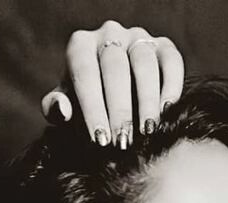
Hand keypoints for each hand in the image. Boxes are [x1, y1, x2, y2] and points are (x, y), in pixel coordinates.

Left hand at [40, 21, 184, 147]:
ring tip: (147, 132)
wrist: (112, 91)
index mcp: (80, 45)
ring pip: (144, 63)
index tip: (99, 140)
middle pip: (115, 68)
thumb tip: (61, 110)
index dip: (93, 108)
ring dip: (146, 100)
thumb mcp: (67, 105)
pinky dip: (171, 87)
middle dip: (119, 109)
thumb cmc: (86, 102)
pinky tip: (166, 113)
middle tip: (122, 142)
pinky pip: (171, 62)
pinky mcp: (163, 46)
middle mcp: (109, 34)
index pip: (85, 73)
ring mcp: (137, 37)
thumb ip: (56, 108)